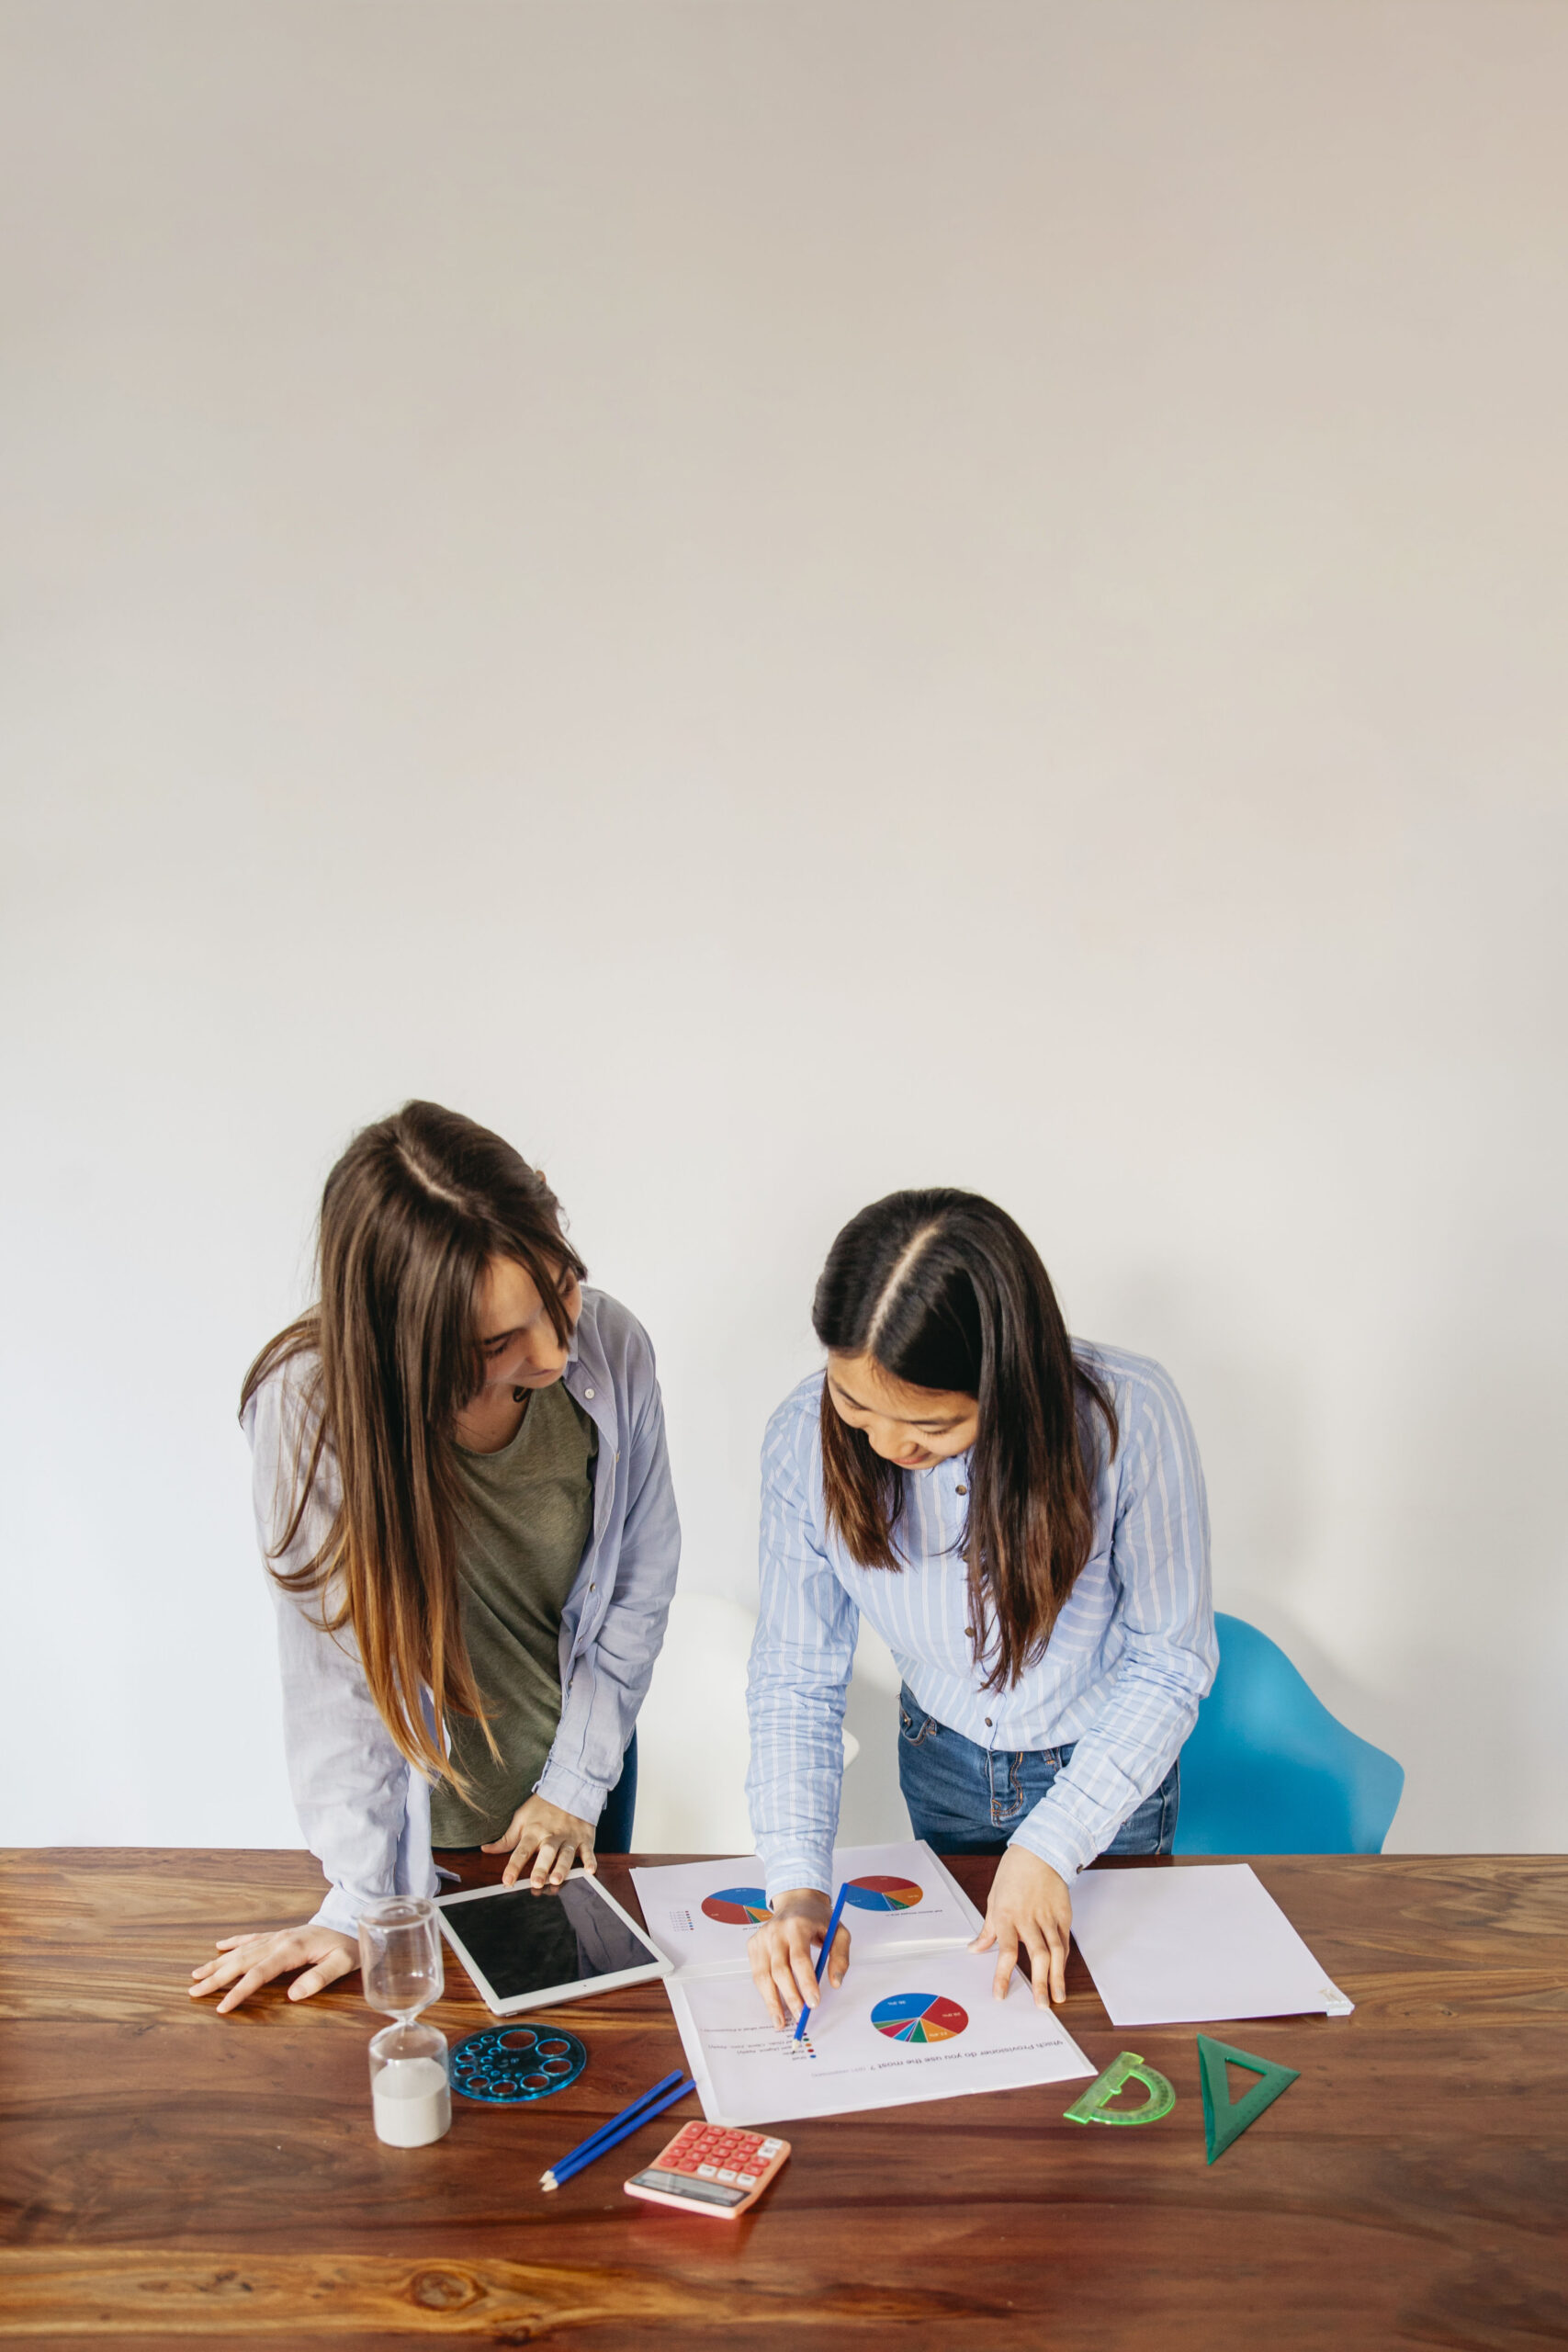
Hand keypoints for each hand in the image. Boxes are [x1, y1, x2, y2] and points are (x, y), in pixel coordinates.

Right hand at [189, 1923, 358, 2013]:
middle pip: (241, 1961)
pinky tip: (219, 1947)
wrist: (351, 1922)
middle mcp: (279, 1941)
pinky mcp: (279, 1935)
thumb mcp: (342, 1963)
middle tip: (193, 1991)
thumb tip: (293, 1995)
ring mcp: (277, 1936)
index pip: (259, 1973)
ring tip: (196, 1975)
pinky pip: (251, 1937)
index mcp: (291, 1950)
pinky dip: (233, 1942)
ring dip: (218, 1962)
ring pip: (241, 1950)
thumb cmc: (348, 1946)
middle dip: (216, 1977)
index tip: (221, 2007)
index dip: (239, 1991)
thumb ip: (319, 1978)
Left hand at [482, 1795, 597, 1890]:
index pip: (522, 1850)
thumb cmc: (543, 1807)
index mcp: (534, 1831)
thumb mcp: (521, 1818)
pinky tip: (590, 1870)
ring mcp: (570, 1838)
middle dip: (541, 1868)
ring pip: (566, 1854)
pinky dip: (590, 1860)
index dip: (514, 1866)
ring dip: (562, 1867)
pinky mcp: (585, 1838)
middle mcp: (552, 1836)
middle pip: (546, 1853)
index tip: (507, 1881)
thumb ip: (506, 1838)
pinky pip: (588, 1851)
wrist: (570, 1788)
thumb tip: (486, 1849)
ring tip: (557, 1879)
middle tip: (536, 1883)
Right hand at [747, 1889, 851, 2029]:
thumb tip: (835, 1983)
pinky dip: (764, 1992)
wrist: (796, 1900)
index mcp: (798, 1925)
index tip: (814, 2003)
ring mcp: (761, 1937)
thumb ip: (840, 1957)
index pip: (800, 1958)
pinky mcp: (753, 1944)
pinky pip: (757, 1973)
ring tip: (781, 2022)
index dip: (806, 1982)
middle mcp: (776, 1931)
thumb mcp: (839, 1932)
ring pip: (763, 1975)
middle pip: (779, 1969)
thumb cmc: (819, 1919)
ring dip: (772, 2001)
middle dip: (790, 1996)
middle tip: (801, 2016)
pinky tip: (773, 2005)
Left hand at [969, 1846, 1072, 2006]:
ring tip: (1058, 1997)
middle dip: (1040, 1983)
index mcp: (1007, 1915)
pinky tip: (1062, 1973)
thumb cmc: (1012, 1873)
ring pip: (1055, 1951)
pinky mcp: (1064, 1914)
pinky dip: (1063, 1959)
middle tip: (1041, 2005)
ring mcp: (1049, 1916)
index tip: (1000, 1996)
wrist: (1040, 1850)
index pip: (1006, 1951)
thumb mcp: (994, 1898)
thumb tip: (975, 1949)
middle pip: (1037, 1955)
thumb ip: (988, 1929)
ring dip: (1057, 1977)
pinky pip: (1064, 1940)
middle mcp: (1029, 1918)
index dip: (1002, 1975)